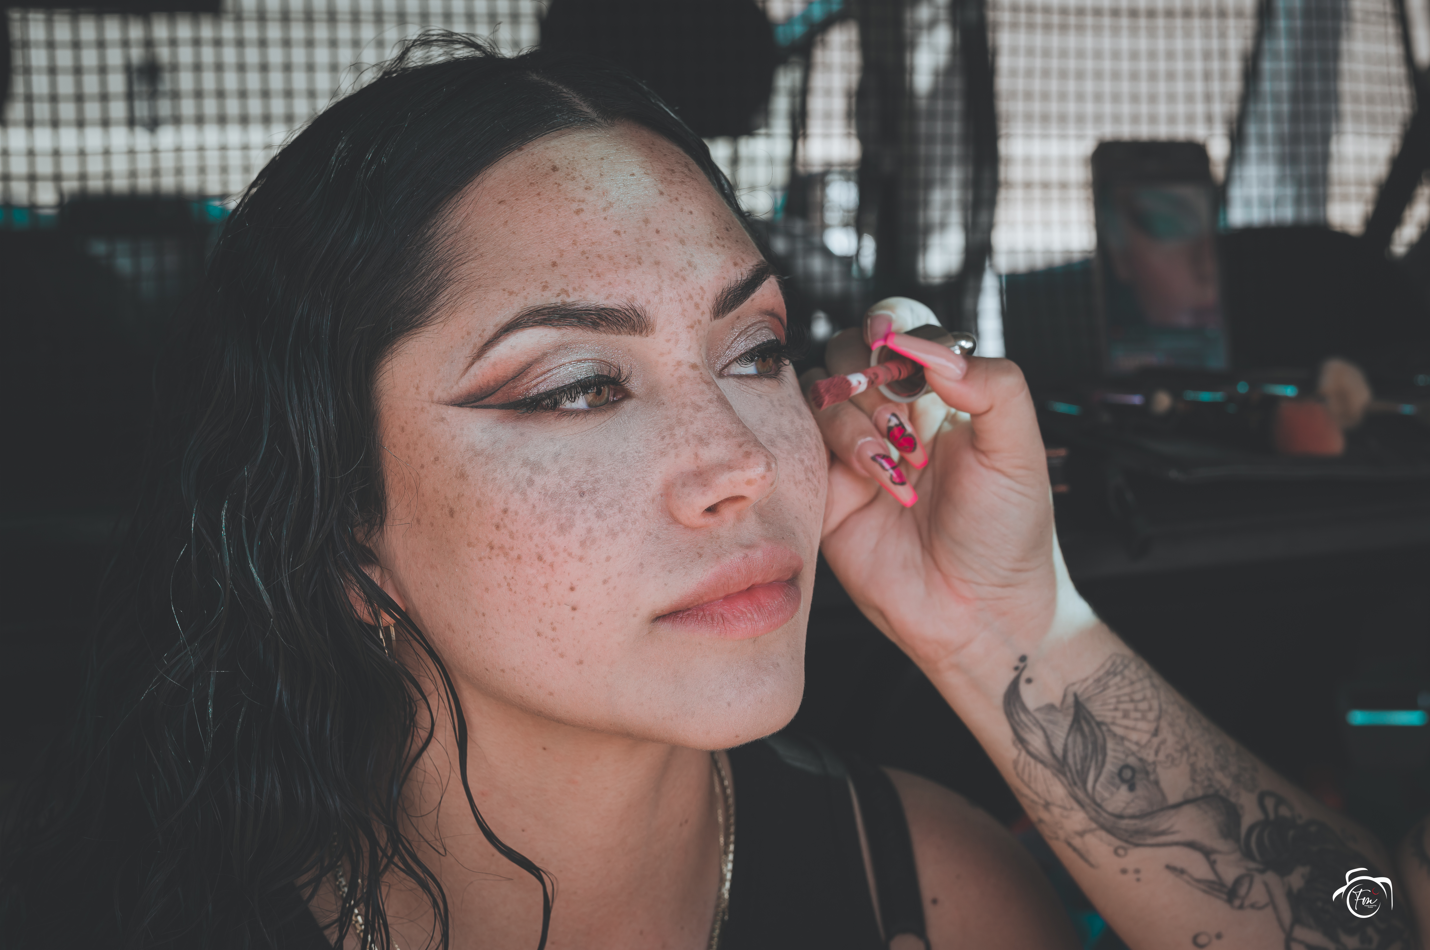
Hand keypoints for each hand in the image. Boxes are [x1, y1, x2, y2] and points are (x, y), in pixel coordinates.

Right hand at [803, 299, 1071, 673]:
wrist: (979, 614)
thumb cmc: (1008, 535)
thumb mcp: (1018, 451)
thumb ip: (992, 385)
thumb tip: (930, 346)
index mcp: (940, 397)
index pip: (902, 330)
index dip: (890, 325)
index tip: (893, 337)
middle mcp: (891, 417)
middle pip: (849, 352)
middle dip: (866, 371)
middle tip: (901, 415)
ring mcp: (853, 454)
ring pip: (820, 395)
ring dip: (855, 420)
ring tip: (895, 468)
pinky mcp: (826, 494)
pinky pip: (798, 447)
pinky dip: (829, 449)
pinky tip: (872, 480)